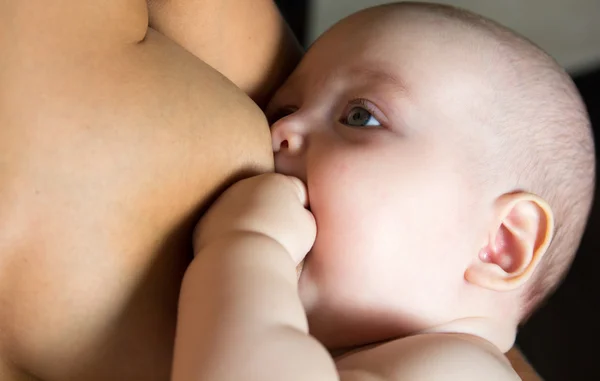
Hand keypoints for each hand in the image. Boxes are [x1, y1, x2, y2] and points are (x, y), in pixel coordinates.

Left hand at [194, 173, 315, 264]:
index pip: (296, 192)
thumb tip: (295, 216)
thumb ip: (303, 214)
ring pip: (242, 212)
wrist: (242, 259)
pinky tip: (239, 253)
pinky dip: (231, 238)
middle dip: (273, 215)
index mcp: (275, 180)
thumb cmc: (281, 242)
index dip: (302, 213)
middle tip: (279, 240)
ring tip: (258, 249)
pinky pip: (223, 228)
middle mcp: (246, 185)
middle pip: (266, 198)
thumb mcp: (308, 226)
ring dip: (251, 225)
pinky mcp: (205, 222)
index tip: (298, 232)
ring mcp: (222, 202)